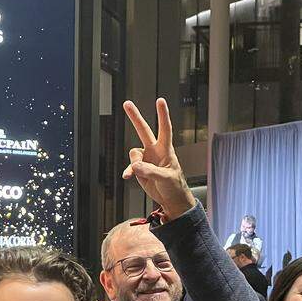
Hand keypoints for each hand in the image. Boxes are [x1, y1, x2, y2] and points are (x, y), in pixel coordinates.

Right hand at [122, 98, 195, 219]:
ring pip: (133, 154)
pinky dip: (128, 171)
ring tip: (138, 174)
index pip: (165, 129)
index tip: (160, 101)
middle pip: (143, 130)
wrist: (171, 199)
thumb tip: (135, 166)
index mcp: (166, 150)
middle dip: (135, 117)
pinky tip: (128, 177)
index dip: (162, 115)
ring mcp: (146, 159)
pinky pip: (130, 167)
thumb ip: (151, 171)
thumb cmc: (175, 187)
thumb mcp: (166, 178)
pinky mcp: (140, 169)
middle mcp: (155, 151)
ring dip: (134, 164)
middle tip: (126, 103)